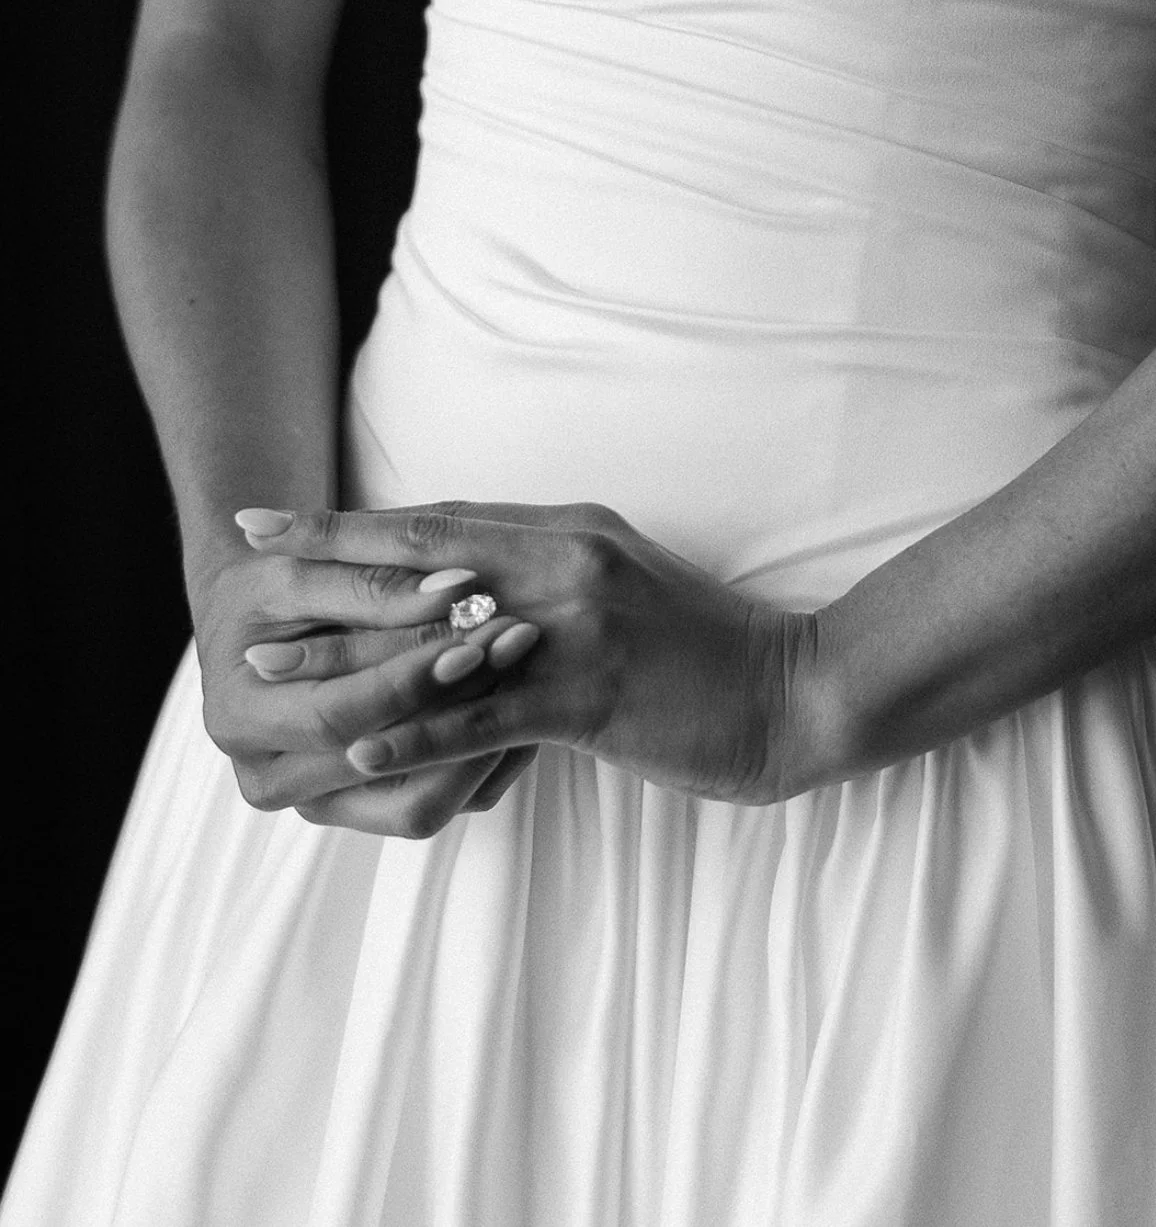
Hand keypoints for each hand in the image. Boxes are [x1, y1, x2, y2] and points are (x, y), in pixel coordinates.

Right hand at [188, 527, 541, 836]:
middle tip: (518, 642)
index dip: (406, 677)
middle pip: (381, 764)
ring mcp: (325, 803)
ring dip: (482, 743)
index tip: (471, 632)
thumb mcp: (303, 573)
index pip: (337, 713)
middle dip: (455, 705)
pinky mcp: (371, 809)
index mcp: (241, 718)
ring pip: (420, 805)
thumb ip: (373, 584)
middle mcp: (275, 779)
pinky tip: (524, 707)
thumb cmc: (271, 585)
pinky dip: (485, 763)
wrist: (262, 621)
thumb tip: (457, 588)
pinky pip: (442, 804)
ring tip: (528, 673)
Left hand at [241, 501, 831, 803]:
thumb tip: (464, 579)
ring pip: (441, 640)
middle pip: (422, 563)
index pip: (438, 523)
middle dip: (326, 567)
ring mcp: (579, 627)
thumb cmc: (701, 643)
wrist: (794, 689)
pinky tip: (363, 749)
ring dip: (350, 656)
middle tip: (244, 568)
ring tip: (275, 668)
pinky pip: (491, 716)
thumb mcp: (620, 581)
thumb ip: (544, 571)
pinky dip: (423, 732)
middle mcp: (564, 562)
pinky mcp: (595, 695)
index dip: (352, 524)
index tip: (277, 523)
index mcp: (567, 531)